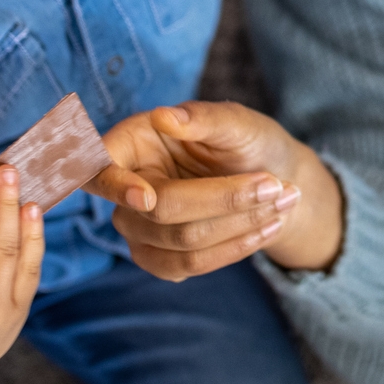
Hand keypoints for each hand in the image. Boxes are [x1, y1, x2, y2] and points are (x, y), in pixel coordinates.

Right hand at [89, 101, 343, 278]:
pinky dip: (233, 249)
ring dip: (239, 225)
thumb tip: (164, 116)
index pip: (100, 168)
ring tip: (284, 201)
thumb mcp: (238, 122)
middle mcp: (125, 185)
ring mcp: (137, 226)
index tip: (145, 197)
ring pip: (179, 241)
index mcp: (133, 141)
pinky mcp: (156, 257)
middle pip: (158, 209)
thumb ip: (203, 119)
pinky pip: (186, 267)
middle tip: (276, 184)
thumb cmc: (249, 141)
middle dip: (224, 199)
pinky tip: (267, 227)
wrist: (274, 178)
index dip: (116, 184)